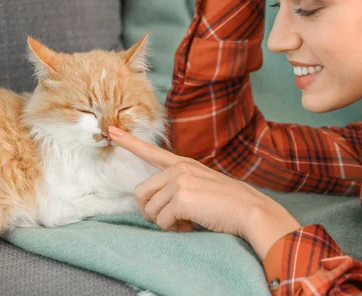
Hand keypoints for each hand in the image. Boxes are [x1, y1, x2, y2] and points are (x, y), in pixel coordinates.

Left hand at [108, 126, 300, 258]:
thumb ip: (179, 188)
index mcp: (184, 164)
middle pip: (141, 193)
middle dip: (151, 212)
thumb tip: (157, 208)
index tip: (111, 132)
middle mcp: (179, 169)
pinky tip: (191, 225)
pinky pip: (162, 221)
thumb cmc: (228, 204)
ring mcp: (179, 181)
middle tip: (171, 220)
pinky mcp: (181, 197)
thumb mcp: (202, 187)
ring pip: (150, 210)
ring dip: (165, 223)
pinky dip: (174, 229)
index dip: (129, 142)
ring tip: (187, 222)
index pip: (152, 152)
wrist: (250, 210)